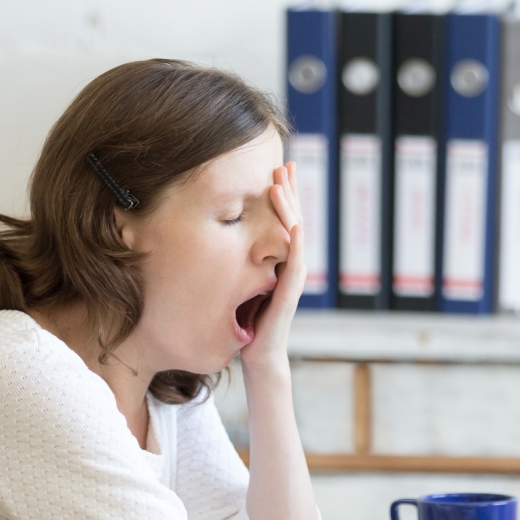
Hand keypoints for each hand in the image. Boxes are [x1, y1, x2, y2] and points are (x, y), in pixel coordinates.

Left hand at [240, 162, 304, 376]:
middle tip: (286, 163)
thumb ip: (244, 263)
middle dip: (290, 192)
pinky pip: (296, 262)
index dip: (284, 196)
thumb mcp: (244, 284)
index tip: (279, 169)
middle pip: (294, 219)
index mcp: (282, 261)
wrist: (259, 355)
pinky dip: (297, 241)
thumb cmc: (249, 324)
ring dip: (290, 208)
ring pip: (295, 234)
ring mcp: (293, 278)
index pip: (285, 220)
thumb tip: (222, 241)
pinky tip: (295, 223)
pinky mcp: (290, 292)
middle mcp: (292, 265)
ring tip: (282, 184)